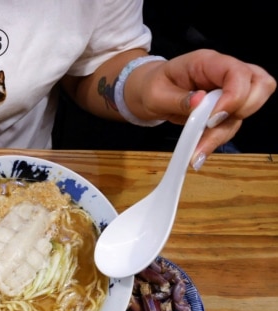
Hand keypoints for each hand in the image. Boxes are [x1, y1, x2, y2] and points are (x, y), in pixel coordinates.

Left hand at [133, 49, 275, 165]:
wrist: (146, 92)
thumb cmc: (150, 87)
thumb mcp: (155, 93)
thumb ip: (177, 98)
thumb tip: (199, 102)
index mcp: (207, 62)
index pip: (238, 72)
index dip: (234, 96)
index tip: (212, 118)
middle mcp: (224, 75)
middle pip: (260, 85)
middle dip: (244, 110)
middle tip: (212, 126)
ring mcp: (227, 92)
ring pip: (246, 112)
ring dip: (223, 134)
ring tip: (197, 152)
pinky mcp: (224, 110)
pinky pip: (231, 125)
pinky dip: (217, 140)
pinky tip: (199, 152)